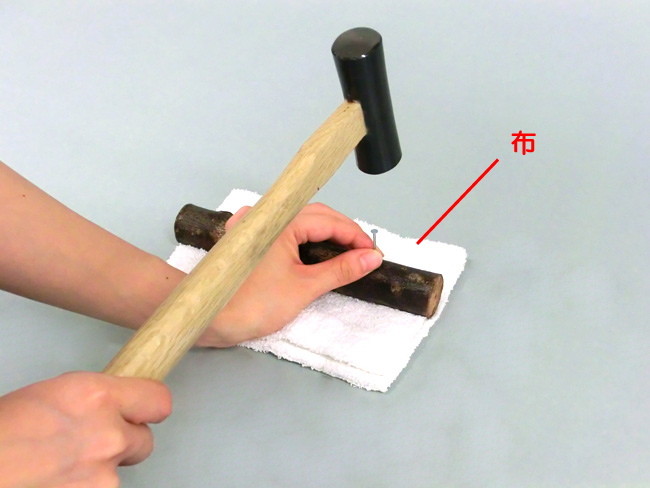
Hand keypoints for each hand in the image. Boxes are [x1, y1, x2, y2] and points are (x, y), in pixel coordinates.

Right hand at [0, 372, 170, 487]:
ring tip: (60, 466)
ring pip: (119, 471)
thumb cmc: (1, 433)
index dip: (150, 407)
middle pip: (145, 440)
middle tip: (95, 443)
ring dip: (99, 470)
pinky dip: (85, 487)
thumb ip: (93, 399)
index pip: (158, 399)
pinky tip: (58, 480)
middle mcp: (107, 434)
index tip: (145, 411)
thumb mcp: (54, 394)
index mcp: (96, 396)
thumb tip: (109, 406)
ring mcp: (102, 474)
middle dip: (125, 442)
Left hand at [197, 203, 382, 346]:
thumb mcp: (304, 288)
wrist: (208, 317)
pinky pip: (284, 230)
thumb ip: (341, 270)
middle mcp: (265, 214)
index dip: (355, 236)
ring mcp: (254, 224)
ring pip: (300, 222)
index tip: (374, 254)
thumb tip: (371, 258)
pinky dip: (304, 240)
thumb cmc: (252, 304)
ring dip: (325, 236)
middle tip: (364, 255)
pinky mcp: (248, 238)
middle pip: (316, 215)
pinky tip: (316, 254)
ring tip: (346, 255)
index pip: (329, 220)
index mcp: (280, 221)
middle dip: (343, 233)